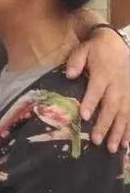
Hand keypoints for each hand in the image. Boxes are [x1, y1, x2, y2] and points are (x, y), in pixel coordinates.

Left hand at [66, 27, 129, 151]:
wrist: (117, 44)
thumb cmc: (96, 49)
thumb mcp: (83, 49)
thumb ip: (76, 61)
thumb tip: (69, 74)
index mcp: (103, 74)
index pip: (96, 91)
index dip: (90, 103)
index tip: (83, 116)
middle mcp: (117, 86)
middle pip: (111, 107)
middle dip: (104, 124)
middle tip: (96, 140)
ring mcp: (127, 93)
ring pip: (124, 115)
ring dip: (118, 132)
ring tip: (112, 148)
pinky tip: (127, 145)